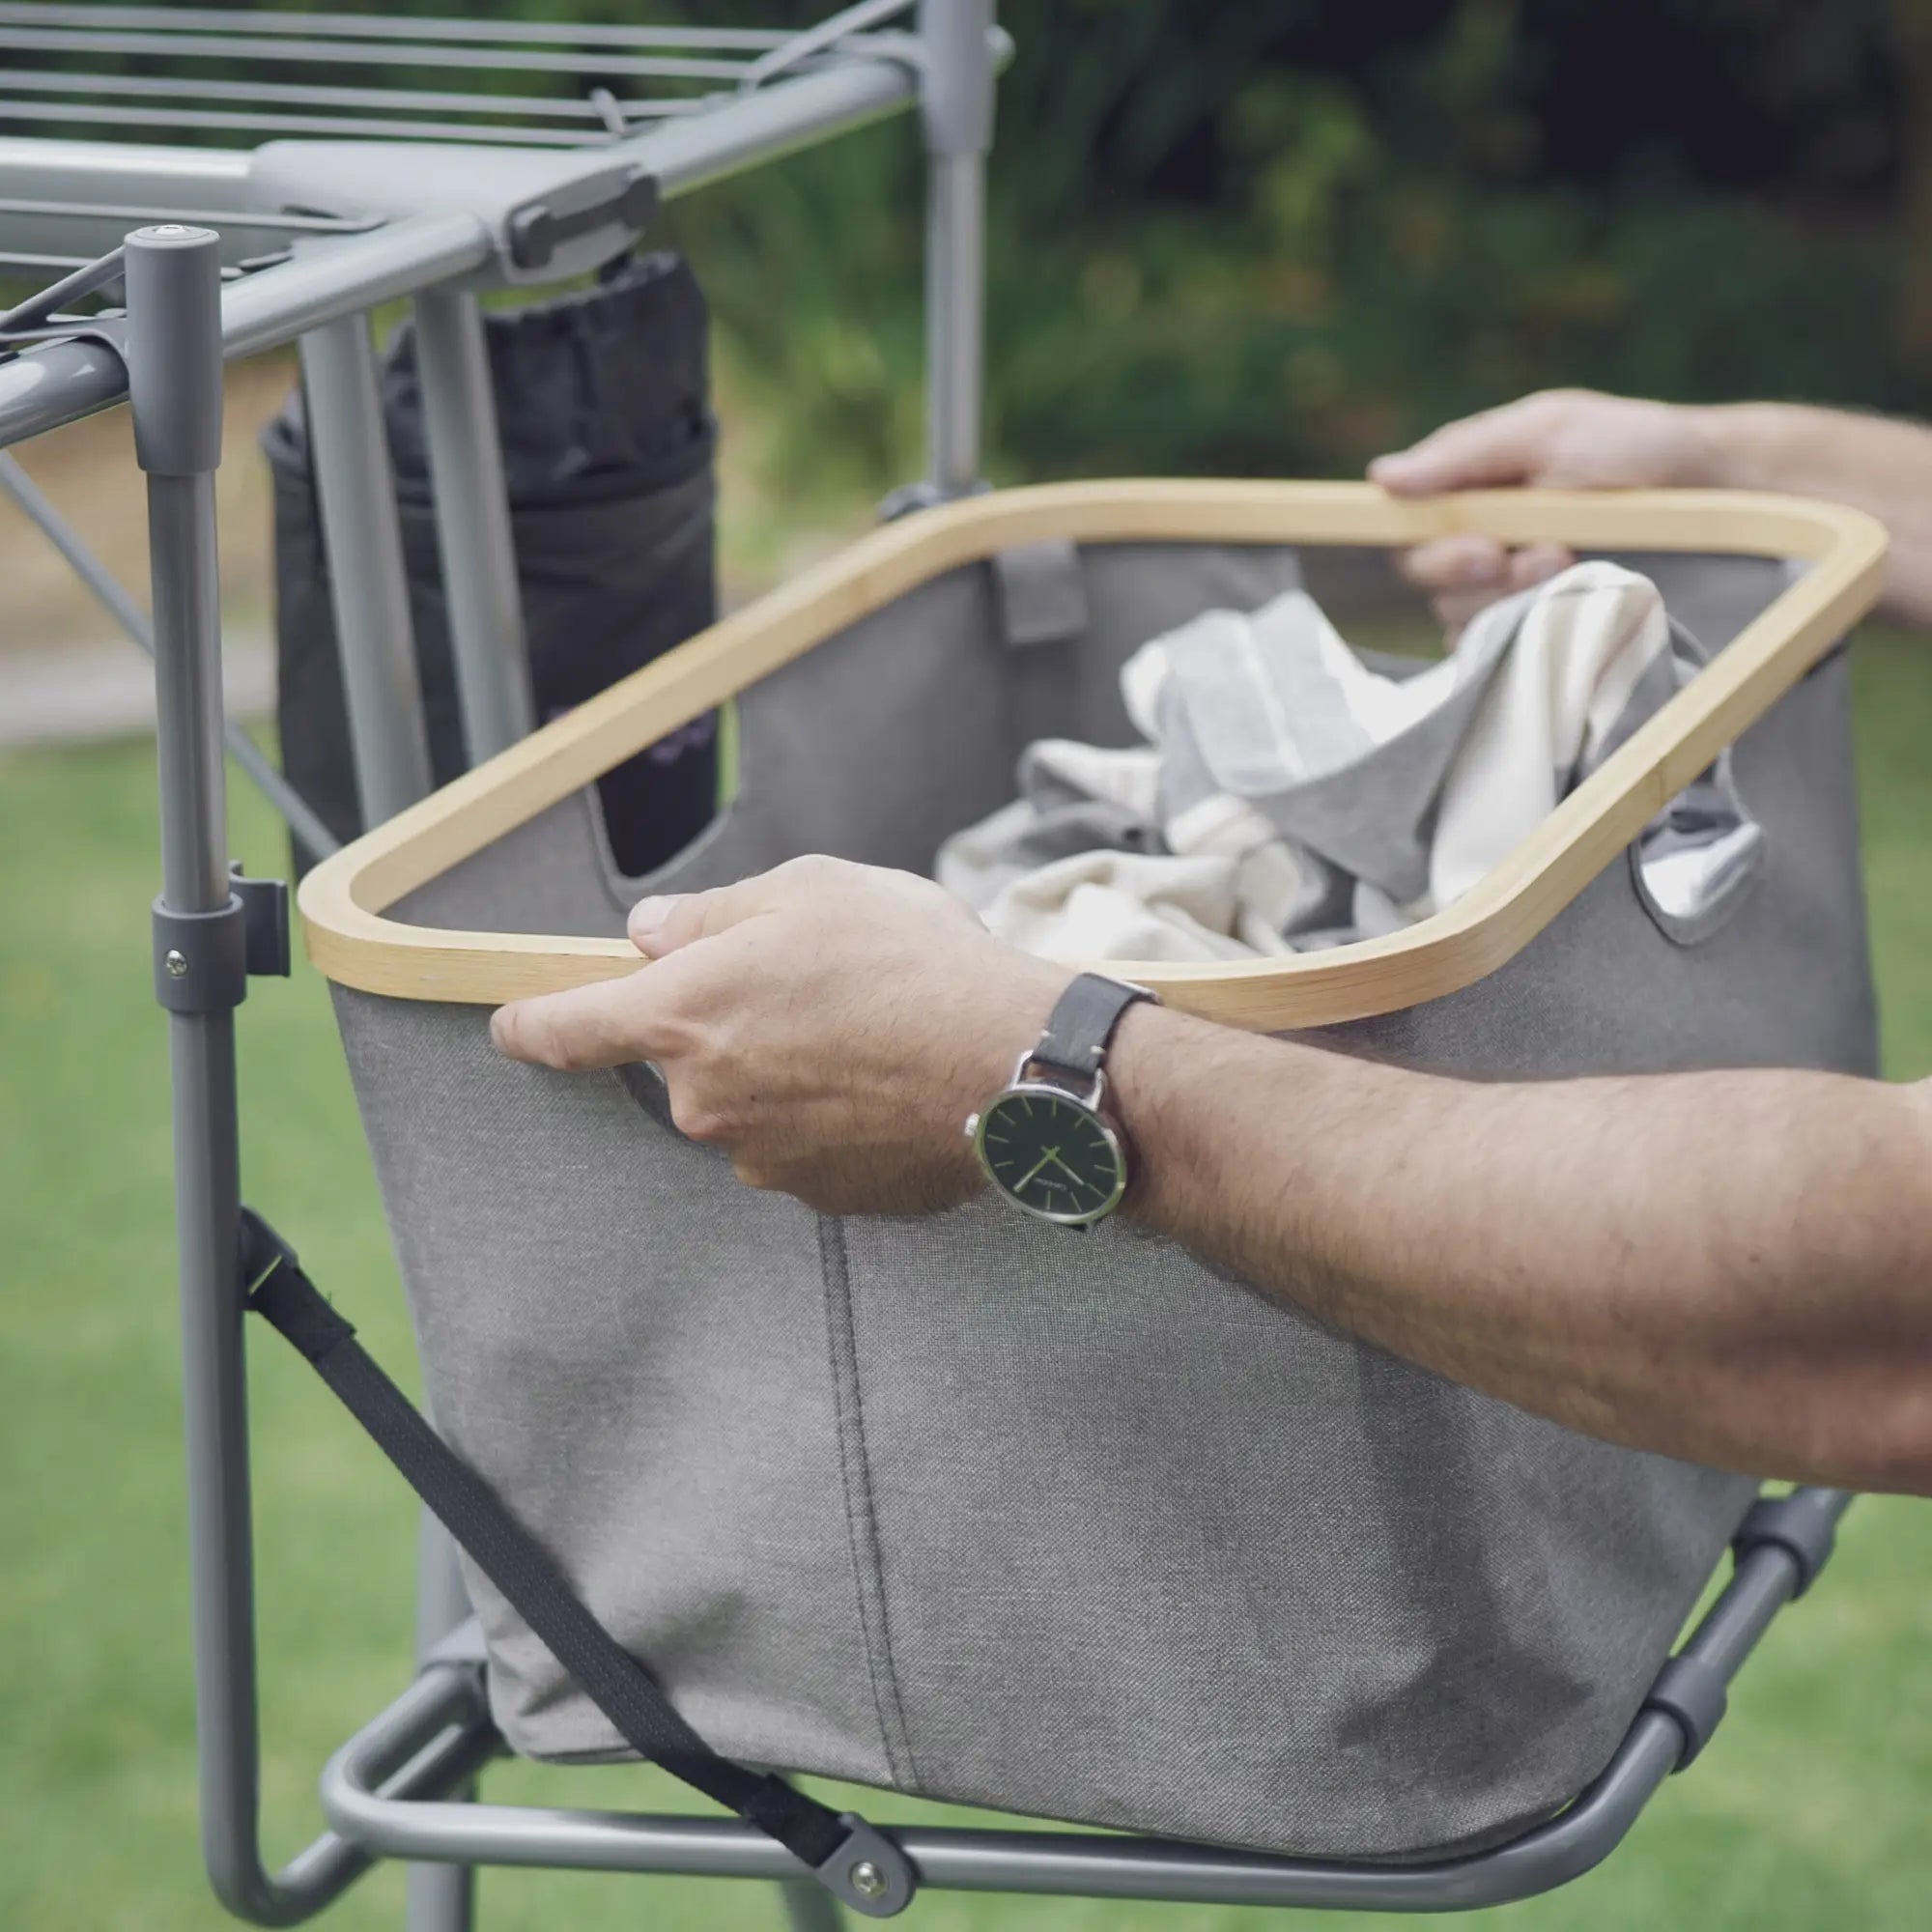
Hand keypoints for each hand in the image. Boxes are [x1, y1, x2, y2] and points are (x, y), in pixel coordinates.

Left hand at [489, 856, 1065, 1214]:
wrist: (1012, 1063)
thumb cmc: (911, 965)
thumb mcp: (807, 891)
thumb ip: (710, 915)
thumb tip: (652, 935)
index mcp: (683, 1017)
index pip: (564, 1031)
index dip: (528, 1024)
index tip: (511, 1024)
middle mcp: (707, 1102)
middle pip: (685, 1062)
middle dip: (730, 1025)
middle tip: (810, 985)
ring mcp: (765, 1159)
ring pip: (752, 1105)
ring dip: (789, 1072)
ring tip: (873, 1032)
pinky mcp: (826, 1195)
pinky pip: (809, 1146)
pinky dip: (837, 1116)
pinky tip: (894, 1080)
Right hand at [1368, 389, 1722, 631]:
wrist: (1722, 491)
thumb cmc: (1637, 446)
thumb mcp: (1550, 430)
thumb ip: (1464, 453)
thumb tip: (1380, 478)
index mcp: (1469, 491)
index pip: (1407, 532)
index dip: (1428, 548)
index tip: (1482, 548)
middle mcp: (1478, 542)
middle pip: (1430, 581)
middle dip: (1481, 575)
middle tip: (1548, 556)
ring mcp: (1509, 589)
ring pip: (1465, 618)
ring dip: (1518, 599)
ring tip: (1579, 566)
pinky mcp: (1539, 625)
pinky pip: (1503, 649)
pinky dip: (1531, 633)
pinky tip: (1575, 605)